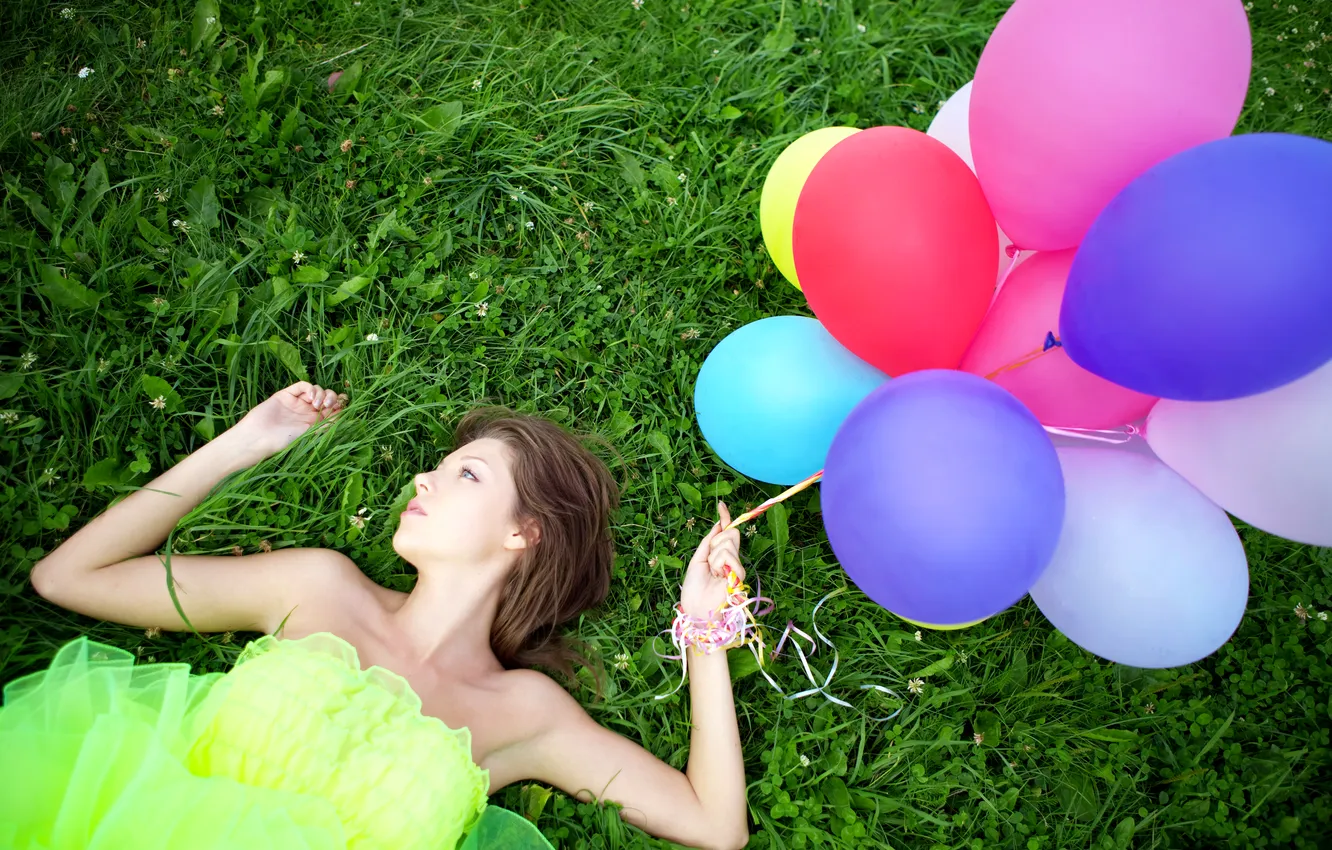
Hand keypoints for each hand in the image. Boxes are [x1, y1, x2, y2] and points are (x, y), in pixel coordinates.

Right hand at [227, 382, 347, 457]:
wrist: (259, 437)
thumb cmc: (284, 441)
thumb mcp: (311, 434)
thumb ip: (327, 424)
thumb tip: (345, 415)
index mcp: (315, 423)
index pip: (333, 409)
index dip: (340, 405)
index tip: (343, 407)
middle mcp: (307, 412)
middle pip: (327, 397)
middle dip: (332, 398)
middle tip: (329, 406)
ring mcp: (297, 402)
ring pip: (317, 390)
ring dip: (322, 394)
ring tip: (318, 404)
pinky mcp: (286, 394)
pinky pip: (303, 385)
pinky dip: (311, 388)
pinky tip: (311, 398)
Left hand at [679, 501, 745, 620]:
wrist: (695, 607)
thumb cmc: (694, 587)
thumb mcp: (698, 559)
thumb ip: (708, 541)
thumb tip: (718, 524)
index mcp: (720, 555)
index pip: (726, 532)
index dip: (725, 518)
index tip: (721, 505)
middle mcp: (730, 559)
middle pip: (730, 534)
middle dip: (717, 541)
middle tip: (709, 561)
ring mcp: (736, 566)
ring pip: (727, 543)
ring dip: (714, 556)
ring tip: (712, 573)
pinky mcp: (739, 573)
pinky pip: (728, 555)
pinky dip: (718, 563)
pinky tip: (718, 576)